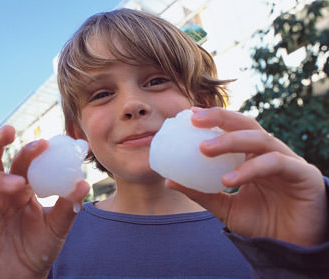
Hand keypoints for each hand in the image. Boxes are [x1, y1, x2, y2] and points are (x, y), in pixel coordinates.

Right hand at [0, 126, 88, 278]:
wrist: (26, 275)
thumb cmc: (40, 246)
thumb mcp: (58, 226)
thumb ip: (68, 205)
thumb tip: (83, 182)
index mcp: (20, 186)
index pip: (20, 161)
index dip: (29, 149)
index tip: (45, 143)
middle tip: (9, 131)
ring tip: (17, 186)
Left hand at [167, 107, 327, 246]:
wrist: (292, 248)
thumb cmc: (262, 223)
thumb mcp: (225, 208)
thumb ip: (202, 193)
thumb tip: (169, 181)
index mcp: (253, 157)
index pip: (233, 129)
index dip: (213, 119)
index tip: (189, 114)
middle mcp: (270, 153)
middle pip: (247, 124)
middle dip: (221, 118)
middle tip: (195, 119)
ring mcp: (288, 161)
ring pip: (260, 139)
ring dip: (231, 141)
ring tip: (204, 149)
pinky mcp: (303, 174)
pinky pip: (275, 163)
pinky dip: (250, 168)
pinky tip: (228, 179)